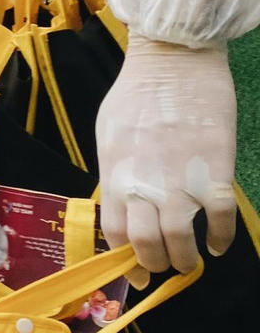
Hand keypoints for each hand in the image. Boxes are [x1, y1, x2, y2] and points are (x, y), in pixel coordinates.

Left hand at [98, 37, 235, 275]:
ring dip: (186, 259)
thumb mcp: (109, 133)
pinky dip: (222, 238)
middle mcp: (143, 180)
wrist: (174, 59)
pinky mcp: (214, 168)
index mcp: (114, 171)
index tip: (135, 273)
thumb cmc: (138, 92)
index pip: (114, 231)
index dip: (125, 259)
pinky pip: (220, 217)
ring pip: (181, 238)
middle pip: (145, 243)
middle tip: (166, 267)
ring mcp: (179, 176)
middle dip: (155, 265)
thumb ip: (115, 171)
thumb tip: (122, 204)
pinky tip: (220, 244)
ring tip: (191, 261)